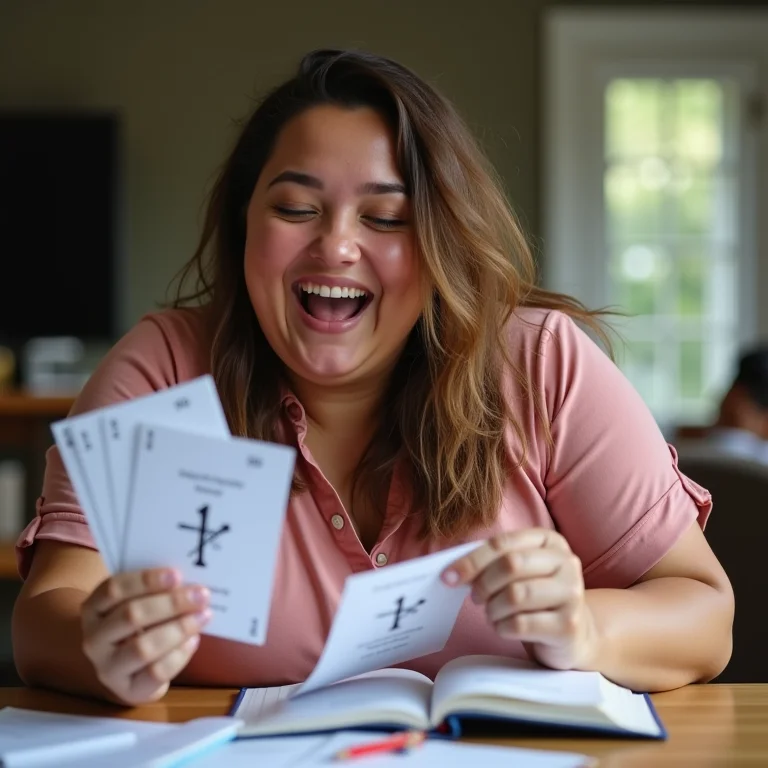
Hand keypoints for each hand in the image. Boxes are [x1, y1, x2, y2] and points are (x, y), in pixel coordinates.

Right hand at [81, 568, 210, 705]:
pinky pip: (156, 672)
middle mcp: (93, 638)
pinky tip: (194, 640)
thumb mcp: (138, 603)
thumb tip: (189, 584)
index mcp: (93, 608)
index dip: (146, 581)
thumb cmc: (138, 626)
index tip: (177, 575)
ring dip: (179, 629)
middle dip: (171, 604)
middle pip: (131, 616)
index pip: (114, 589)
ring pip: (143, 647)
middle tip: (201, 596)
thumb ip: (156, 591)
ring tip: (203, 616)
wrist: (130, 671)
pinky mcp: (127, 690)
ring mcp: (107, 668)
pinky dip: (180, 654)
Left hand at [442, 529, 599, 670]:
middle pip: (510, 564)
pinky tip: (504, 628)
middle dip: (483, 584)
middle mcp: (566, 562)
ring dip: (493, 609)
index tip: (448, 576)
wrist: (575, 634)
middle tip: (475, 598)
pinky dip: (502, 628)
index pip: (503, 543)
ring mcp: (572, 594)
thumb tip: (452, 570)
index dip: (472, 560)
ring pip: (515, 595)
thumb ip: (492, 563)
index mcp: (550, 541)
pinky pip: (520, 624)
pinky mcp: (568, 625)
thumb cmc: (536, 599)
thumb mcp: (519, 572)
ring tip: (493, 614)